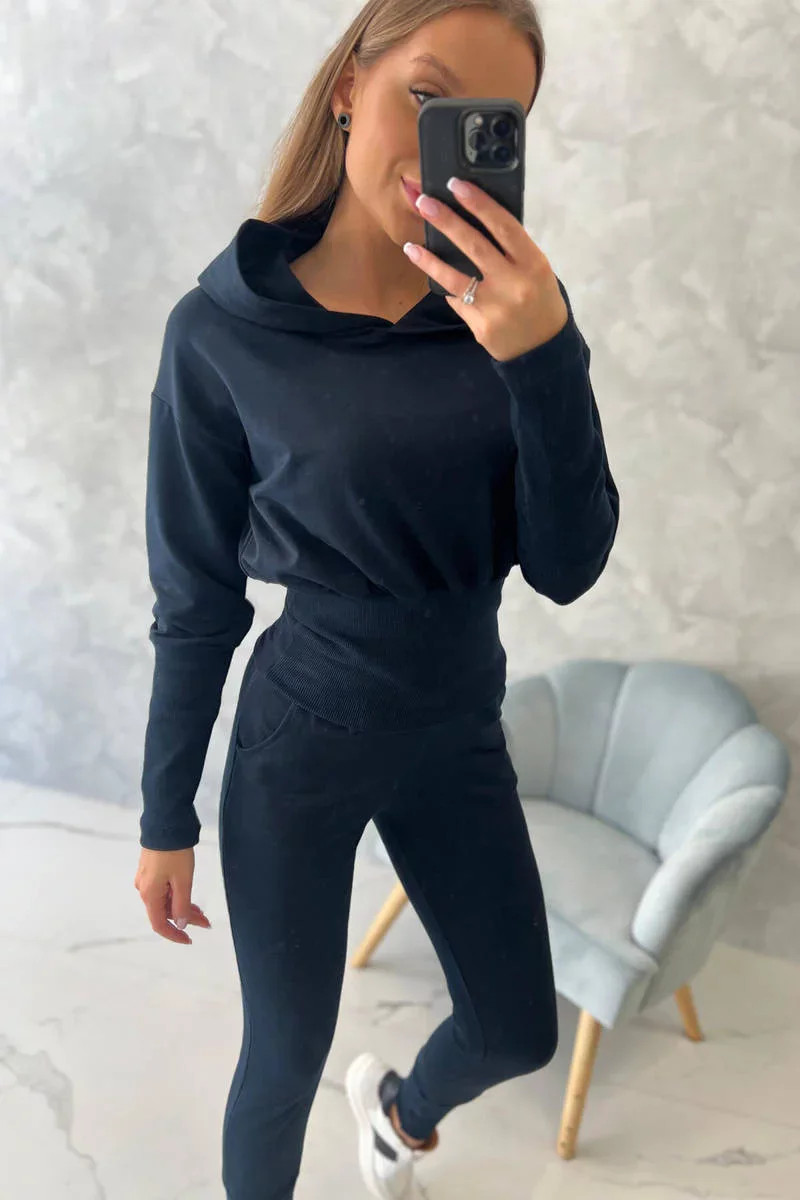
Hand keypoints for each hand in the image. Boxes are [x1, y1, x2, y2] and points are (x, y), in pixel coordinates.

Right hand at [134, 846, 211, 944]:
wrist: (165, 823)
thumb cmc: (175, 852)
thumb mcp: (182, 881)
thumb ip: (182, 905)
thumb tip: (180, 924)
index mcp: (149, 894)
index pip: (159, 924)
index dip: (174, 935)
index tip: (189, 940)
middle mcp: (144, 889)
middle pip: (164, 912)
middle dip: (185, 919)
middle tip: (206, 922)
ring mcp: (146, 879)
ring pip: (165, 901)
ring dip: (182, 907)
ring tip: (202, 911)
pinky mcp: (150, 869)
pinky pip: (163, 890)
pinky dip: (177, 896)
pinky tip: (188, 896)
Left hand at [403, 177, 568, 362]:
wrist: (542, 348)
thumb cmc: (540, 299)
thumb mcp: (537, 270)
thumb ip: (512, 250)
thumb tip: (475, 220)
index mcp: (533, 263)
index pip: (503, 226)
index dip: (478, 203)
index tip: (456, 185)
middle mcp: (514, 283)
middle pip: (474, 246)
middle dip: (447, 221)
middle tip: (425, 202)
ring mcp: (495, 307)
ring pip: (455, 277)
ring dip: (429, 259)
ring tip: (410, 246)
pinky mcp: (480, 326)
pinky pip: (457, 300)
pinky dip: (445, 286)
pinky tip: (434, 276)